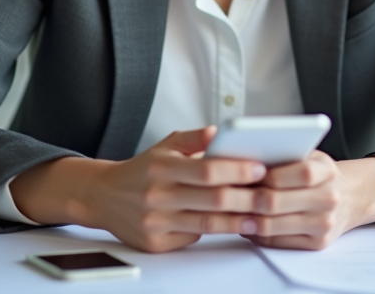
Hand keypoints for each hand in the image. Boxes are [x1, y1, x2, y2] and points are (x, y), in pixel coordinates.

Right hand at [11, 126, 267, 252]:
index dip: (238, 170)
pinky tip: (231, 225)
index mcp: (161, 166)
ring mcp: (156, 222)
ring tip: (260, 215)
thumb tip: (219, 131)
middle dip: (247, 198)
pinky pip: (193, 238)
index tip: (261, 168)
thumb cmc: (142, 170)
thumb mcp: (164, 145)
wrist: (103, 196)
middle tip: (271, 195)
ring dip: (239, 220)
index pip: (208, 170)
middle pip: (213, 200)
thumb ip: (193, 138)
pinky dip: (214, 231)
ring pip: (207, 224)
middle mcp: (157, 195)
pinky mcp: (156, 244)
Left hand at [240, 154, 374, 249]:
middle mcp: (329, 198)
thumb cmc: (320, 174)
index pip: (298, 172)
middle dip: (245, 198)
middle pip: (277, 202)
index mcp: (326, 171)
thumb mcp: (309, 155)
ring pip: (272, 225)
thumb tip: (241, 158)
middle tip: (223, 193)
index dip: (266, 174)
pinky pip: (277, 241)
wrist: (351, 197)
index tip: (242, 172)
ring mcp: (324, 223)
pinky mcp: (317, 243)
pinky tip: (244, 223)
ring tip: (227, 209)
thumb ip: (283, 154)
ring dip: (245, 218)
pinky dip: (255, 233)